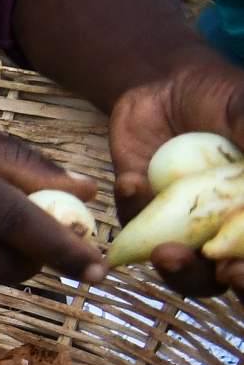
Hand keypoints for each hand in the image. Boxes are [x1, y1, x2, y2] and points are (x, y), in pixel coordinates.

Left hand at [104, 54, 243, 290]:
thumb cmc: (224, 101)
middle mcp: (225, 228)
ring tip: (165, 252)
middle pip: (225, 277)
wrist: (167, 86)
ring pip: (181, 267)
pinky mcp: (142, 213)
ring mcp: (183, 225)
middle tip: (216, 270)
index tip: (239, 269)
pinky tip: (132, 182)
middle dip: (217, 278)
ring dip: (175, 267)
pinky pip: (135, 226)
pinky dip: (134, 208)